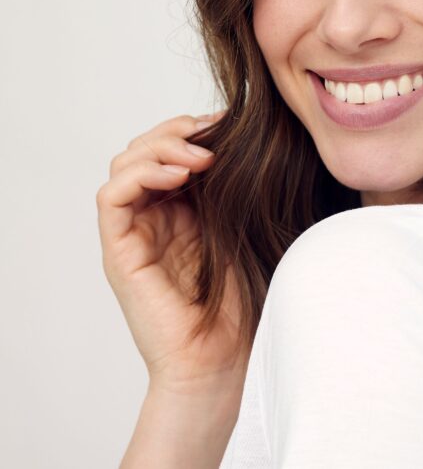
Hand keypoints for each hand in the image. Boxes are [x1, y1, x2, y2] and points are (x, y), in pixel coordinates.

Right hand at [96, 110, 247, 394]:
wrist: (224, 358)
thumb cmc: (245, 302)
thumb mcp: (250, 229)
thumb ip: (239, 189)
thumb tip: (251, 138)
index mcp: (186, 210)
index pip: (173, 150)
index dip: (196, 129)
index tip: (233, 122)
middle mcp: (155, 217)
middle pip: (145, 149)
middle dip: (177, 130)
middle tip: (215, 131)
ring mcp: (135, 234)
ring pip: (125, 164)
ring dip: (161, 147)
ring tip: (201, 155)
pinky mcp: (120, 252)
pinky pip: (112, 197)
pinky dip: (141, 174)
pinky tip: (180, 174)